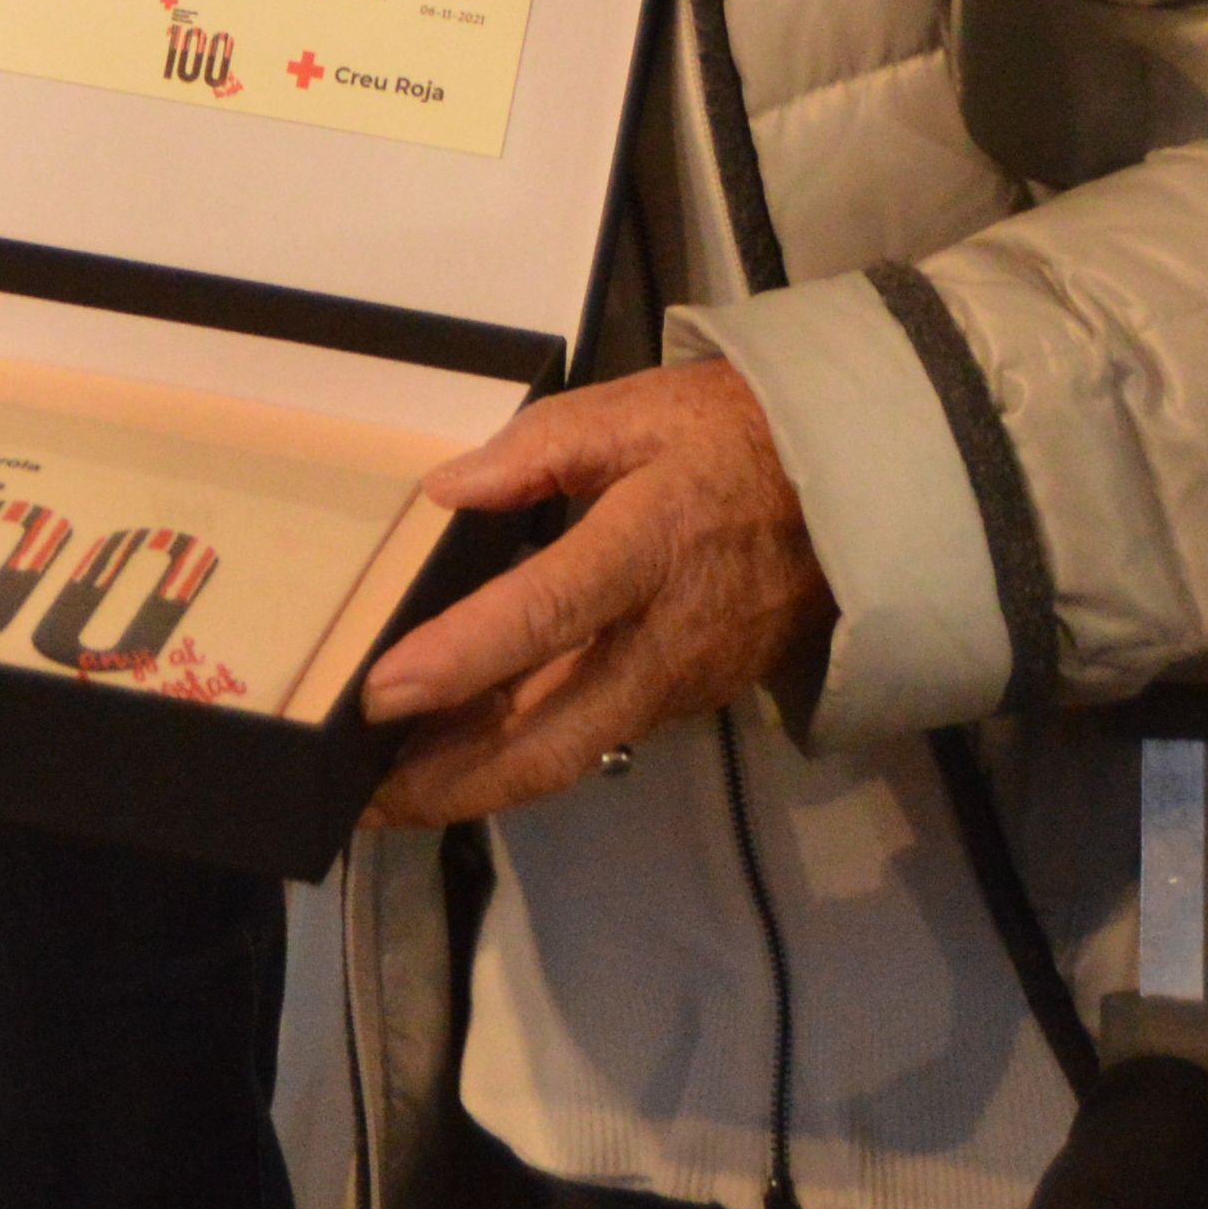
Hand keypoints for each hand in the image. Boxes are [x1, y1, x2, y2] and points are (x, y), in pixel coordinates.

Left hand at [354, 360, 833, 827]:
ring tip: (385, 793)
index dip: (462, 658)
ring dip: (476, 782)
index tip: (379, 693)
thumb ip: (534, 447)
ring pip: (566, 753)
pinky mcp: (683, 702)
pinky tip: (458, 752)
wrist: (850, 490)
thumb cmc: (729, 437)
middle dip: (450, 780)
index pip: (546, 613)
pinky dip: (520, 756)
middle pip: (550, 736)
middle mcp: (661, 639)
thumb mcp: (636, 409)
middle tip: (357, 799)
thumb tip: (443, 490)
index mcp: (647, 546)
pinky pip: (591, 737)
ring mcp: (677, 684)